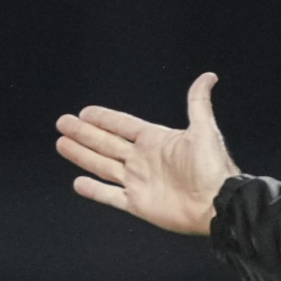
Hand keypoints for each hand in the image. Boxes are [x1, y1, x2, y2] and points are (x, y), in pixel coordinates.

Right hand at [55, 72, 238, 234]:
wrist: (218, 204)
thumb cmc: (213, 167)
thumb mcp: (204, 130)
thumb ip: (198, 102)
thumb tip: (208, 76)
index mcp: (156, 141)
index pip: (122, 126)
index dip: (103, 119)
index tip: (84, 112)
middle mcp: (144, 160)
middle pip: (106, 143)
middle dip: (84, 133)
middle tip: (62, 123)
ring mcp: (140, 182)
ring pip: (102, 166)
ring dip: (82, 155)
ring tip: (61, 143)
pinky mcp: (139, 205)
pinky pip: (111, 196)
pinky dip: (94, 191)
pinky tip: (78, 182)